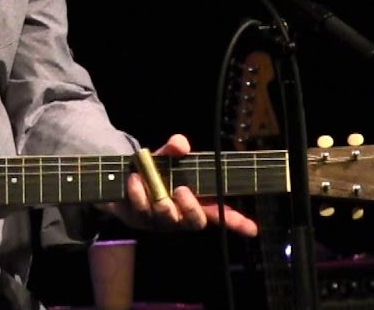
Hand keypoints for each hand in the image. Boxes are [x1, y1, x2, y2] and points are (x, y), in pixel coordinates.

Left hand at [102, 134, 258, 236]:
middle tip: (181, 190)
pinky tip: (134, 180)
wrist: (121, 177)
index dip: (237, 222)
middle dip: (191, 208)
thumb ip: (173, 149)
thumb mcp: (165, 157)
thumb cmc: (153, 170)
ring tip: (148, 179)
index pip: (221, 214)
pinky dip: (138, 192)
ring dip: (159, 197)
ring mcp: (160, 221)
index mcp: (195, 201)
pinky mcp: (139, 221)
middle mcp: (181, 215)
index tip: (252, 228)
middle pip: (196, 223)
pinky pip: (141, 210)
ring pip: (167, 218)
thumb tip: (180, 143)